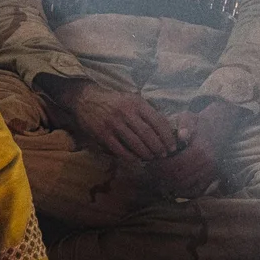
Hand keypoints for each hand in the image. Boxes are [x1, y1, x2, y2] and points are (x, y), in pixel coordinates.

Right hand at [55, 77, 179, 161]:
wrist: (86, 99)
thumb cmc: (114, 100)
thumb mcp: (131, 99)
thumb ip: (146, 110)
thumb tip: (164, 126)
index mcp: (136, 102)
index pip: (158, 121)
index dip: (167, 136)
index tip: (172, 146)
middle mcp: (126, 112)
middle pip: (148, 134)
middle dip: (159, 148)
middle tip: (164, 155)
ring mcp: (114, 123)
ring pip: (136, 143)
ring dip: (147, 154)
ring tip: (152, 158)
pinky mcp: (103, 133)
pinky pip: (120, 149)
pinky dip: (130, 157)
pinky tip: (136, 160)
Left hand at [151, 102, 241, 198]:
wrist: (217, 128)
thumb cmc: (198, 122)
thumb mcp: (190, 117)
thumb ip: (185, 125)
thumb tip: (182, 136)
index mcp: (200, 150)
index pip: (176, 165)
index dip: (160, 167)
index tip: (149, 164)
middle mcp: (206, 164)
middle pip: (179, 178)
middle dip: (162, 177)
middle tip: (150, 173)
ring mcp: (210, 173)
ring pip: (186, 187)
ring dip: (170, 186)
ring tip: (157, 179)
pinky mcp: (211, 178)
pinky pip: (196, 191)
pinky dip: (183, 193)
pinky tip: (172, 187)